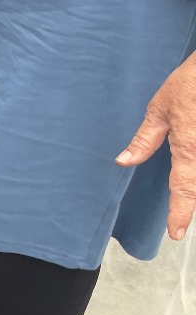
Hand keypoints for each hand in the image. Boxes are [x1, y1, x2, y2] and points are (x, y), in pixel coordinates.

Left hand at [117, 49, 195, 240]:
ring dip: (193, 184)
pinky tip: (190, 169)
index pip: (184, 189)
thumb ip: (145, 139)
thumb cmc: (192, 80)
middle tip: (180, 220)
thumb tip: (124, 161)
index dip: (180, 213)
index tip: (176, 233)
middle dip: (190, 200)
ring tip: (183, 199)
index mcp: (191, 148)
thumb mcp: (161, 108)